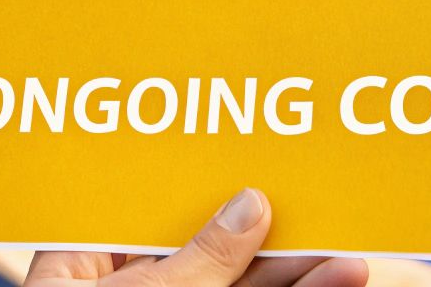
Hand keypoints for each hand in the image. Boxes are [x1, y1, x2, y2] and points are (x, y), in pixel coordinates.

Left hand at [27, 189, 368, 286]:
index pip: (140, 207)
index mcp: (79, 268)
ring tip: (351, 263)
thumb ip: (200, 262)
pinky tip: (336, 283)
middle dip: (268, 234)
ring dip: (297, 277)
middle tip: (324, 212)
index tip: (254, 157)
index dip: (198, 180)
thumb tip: (250, 205)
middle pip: (202, 247)